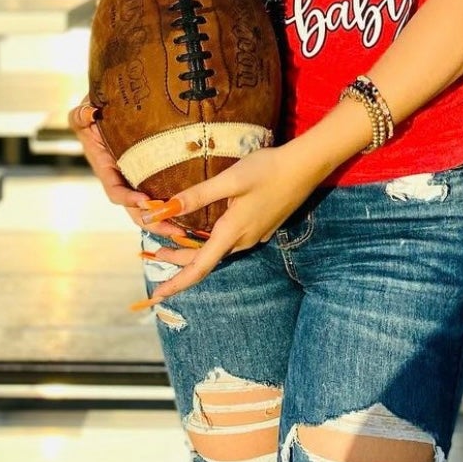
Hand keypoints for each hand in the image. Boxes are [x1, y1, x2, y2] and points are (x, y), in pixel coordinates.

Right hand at [66, 97, 199, 245]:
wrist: (109, 107)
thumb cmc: (96, 108)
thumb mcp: (84, 111)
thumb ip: (81, 114)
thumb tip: (89, 113)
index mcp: (105, 167)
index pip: (115, 190)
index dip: (128, 199)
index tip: (145, 201)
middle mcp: (121, 177)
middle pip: (136, 208)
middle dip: (154, 222)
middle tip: (175, 230)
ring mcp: (137, 178)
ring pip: (151, 207)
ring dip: (167, 220)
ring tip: (187, 231)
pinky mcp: (153, 173)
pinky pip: (163, 192)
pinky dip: (174, 205)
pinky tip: (194, 213)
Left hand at [131, 140, 325, 306]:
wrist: (307, 167)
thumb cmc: (268, 169)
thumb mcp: (230, 179)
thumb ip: (197, 196)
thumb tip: (162, 211)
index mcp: (233, 232)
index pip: (200, 267)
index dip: (177, 282)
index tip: (158, 294)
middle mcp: (244, 240)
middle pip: (206, 258)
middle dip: (179, 260)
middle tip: (155, 253)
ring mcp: (256, 234)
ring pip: (219, 249)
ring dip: (195, 249)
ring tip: (174, 240)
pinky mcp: (263, 226)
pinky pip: (233, 240)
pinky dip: (212, 239)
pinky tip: (208, 227)